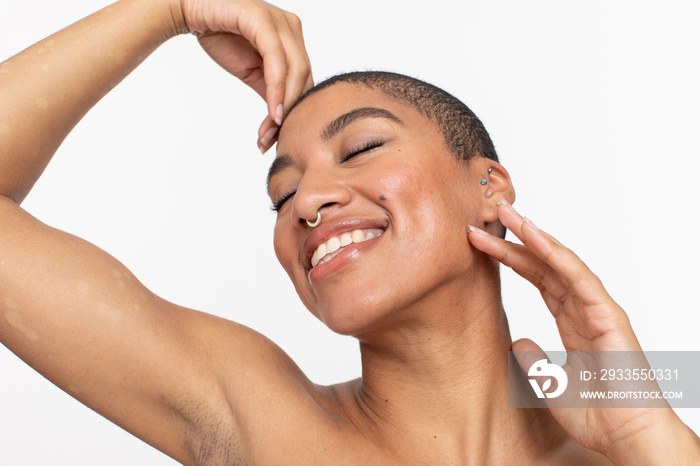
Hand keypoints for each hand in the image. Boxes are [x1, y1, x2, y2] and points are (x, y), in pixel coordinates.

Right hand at [177, 0, 313, 150]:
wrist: (188, 9)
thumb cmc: (219, 35)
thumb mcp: (250, 70)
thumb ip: (269, 89)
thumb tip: (280, 119)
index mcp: (293, 39)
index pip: (304, 81)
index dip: (295, 112)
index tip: (277, 139)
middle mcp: (292, 28)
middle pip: (304, 79)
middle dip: (291, 114)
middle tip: (271, 141)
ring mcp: (280, 22)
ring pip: (296, 71)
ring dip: (284, 106)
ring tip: (270, 131)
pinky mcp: (263, 20)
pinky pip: (276, 60)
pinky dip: (277, 89)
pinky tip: (272, 112)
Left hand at [467, 200, 699, 463]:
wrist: (629, 439)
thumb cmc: (599, 415)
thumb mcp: (550, 385)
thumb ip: (534, 361)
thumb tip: (516, 342)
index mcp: (573, 323)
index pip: (537, 280)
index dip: (511, 259)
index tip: (481, 242)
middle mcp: (584, 310)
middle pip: (544, 266)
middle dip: (515, 240)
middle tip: (488, 215)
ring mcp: (597, 310)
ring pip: (560, 263)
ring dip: (533, 237)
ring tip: (507, 213)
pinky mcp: (608, 316)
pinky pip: (579, 278)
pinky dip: (557, 255)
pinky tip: (536, 237)